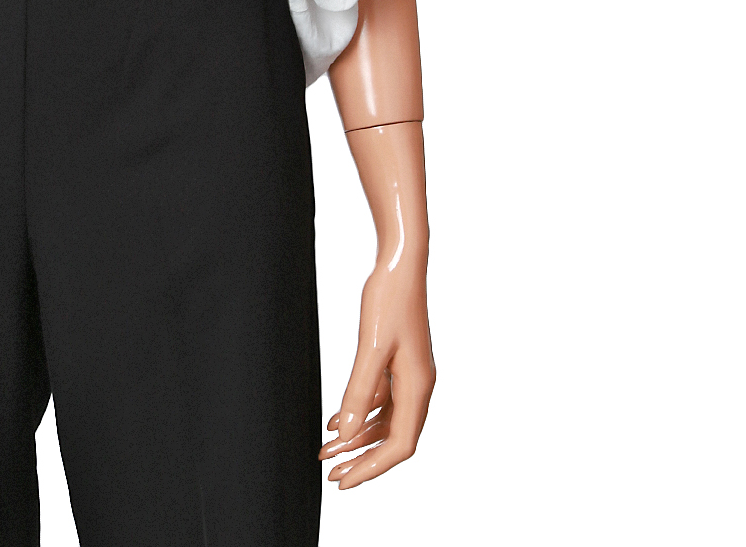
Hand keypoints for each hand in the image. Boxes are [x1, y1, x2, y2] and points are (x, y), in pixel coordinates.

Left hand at [318, 256, 434, 487]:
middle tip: (331, 475)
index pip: (399, 445)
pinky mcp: (398, 363)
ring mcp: (409, 375)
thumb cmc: (389, 299)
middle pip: (393, 439)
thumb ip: (358, 391)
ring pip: (385, 421)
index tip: (344, 482)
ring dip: (356, 438)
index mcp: (418, 387)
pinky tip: (335, 421)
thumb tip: (345, 434)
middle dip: (362, 459)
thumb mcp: (370, 347)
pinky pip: (380, 400)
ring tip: (326, 451)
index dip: (372, 468)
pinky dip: (359, 413)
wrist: (400, 263)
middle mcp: (418, 386)